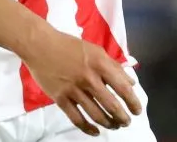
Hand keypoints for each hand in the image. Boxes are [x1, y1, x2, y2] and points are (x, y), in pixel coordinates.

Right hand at [21, 29, 141, 136]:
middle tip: (126, 122)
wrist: (40, 45)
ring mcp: (74, 90)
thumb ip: (113, 66)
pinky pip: (77, 118)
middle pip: (111, 105)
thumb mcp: (95, 50)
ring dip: (108, 123)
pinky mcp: (60, 98)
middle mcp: (89, 78)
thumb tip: (130, 83)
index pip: (122, 87)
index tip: (137, 110)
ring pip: (96, 114)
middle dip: (122, 117)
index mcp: (99, 63)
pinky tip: (95, 132)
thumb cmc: (69, 46)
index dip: (133, 102)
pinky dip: (88, 128)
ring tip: (114, 126)